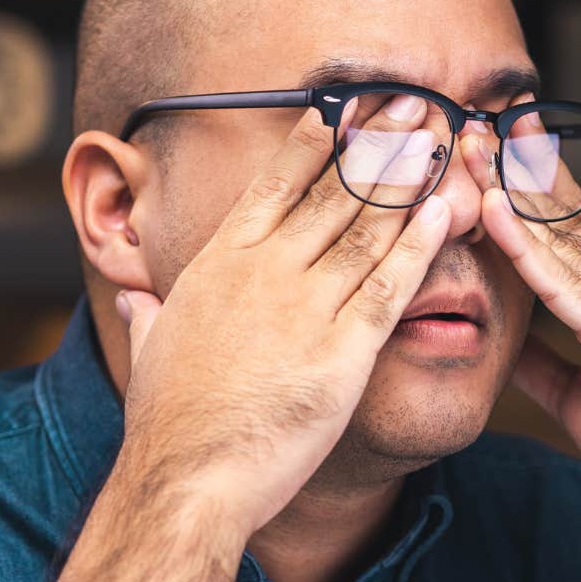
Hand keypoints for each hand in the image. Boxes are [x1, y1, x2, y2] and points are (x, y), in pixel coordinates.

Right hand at [112, 98, 454, 536]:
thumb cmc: (167, 423)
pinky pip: (390, 286)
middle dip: (379, 144)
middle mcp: (263, 272)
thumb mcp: (148, 351)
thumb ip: (149, 314)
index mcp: (219, 265)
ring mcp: (304, 308)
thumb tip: (133, 297)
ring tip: (442, 140)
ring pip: (367, 229)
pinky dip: (421, 245)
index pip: (273, 186)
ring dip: (409, 179)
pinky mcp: (342, 352)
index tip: (342, 109)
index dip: (313, 144)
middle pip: (332, 193)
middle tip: (415, 104)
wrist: (187, 477)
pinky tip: (447, 213)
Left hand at [461, 118, 580, 524]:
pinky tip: (493, 213)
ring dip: (511, 190)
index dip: (533, 186)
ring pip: (562, 236)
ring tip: (471, 147)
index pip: (573, 228)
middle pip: (565, 216)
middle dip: (515, 168)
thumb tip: (506, 345)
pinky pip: (566, 283)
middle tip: (474, 119)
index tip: (498, 143)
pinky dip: (527, 247)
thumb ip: (545, 364)